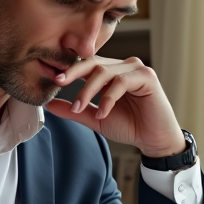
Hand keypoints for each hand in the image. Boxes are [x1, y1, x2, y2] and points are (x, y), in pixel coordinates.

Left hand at [45, 56, 185, 157]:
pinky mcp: (147, 77)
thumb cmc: (130, 126)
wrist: (153, 140)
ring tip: (79, 108)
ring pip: (105, 72)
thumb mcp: (96, 118)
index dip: (70, 70)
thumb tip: (50, 105)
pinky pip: (122, 82)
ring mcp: (136, 69)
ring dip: (88, 90)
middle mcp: (124, 66)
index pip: (88, 64)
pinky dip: (108, 98)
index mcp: (112, 72)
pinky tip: (104, 112)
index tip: (54, 80)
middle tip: (60, 83)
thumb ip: (76, 110)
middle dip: (75, 74)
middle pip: (94, 63)